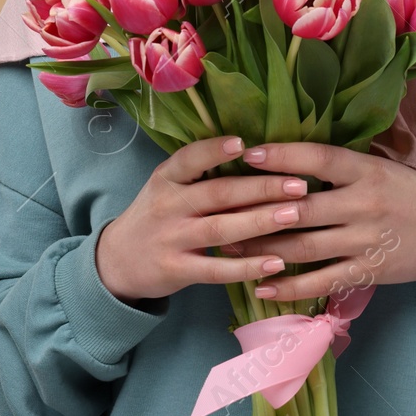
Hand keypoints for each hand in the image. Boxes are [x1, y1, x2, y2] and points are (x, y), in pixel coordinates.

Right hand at [95, 135, 315, 304]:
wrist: (117, 261)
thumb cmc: (156, 216)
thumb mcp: (166, 187)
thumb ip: (200, 175)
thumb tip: (258, 157)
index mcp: (166, 178)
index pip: (190, 159)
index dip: (215, 150)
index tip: (245, 144)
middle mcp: (167, 205)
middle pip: (218, 194)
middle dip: (261, 187)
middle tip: (299, 184)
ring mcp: (172, 239)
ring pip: (221, 229)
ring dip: (261, 222)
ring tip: (295, 215)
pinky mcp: (177, 270)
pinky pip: (217, 269)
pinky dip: (248, 266)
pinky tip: (276, 262)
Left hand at [219, 142, 415, 302]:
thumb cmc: (408, 191)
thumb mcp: (379, 167)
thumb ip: (339, 166)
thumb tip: (286, 158)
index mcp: (365, 170)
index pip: (318, 160)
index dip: (282, 156)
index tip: (247, 153)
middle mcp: (362, 204)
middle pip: (300, 207)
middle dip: (256, 210)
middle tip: (220, 208)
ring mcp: (363, 240)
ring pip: (302, 246)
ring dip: (262, 249)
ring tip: (228, 246)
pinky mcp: (366, 271)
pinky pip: (320, 281)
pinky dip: (289, 286)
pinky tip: (262, 287)